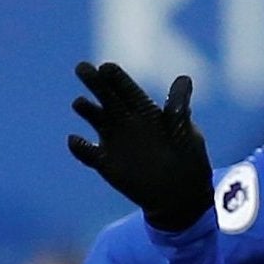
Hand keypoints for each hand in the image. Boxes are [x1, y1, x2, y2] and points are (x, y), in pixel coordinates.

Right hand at [67, 62, 213, 231]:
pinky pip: (87, 153)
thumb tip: (184, 79)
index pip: (126, 88)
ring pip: (94, 118)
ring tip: (81, 104)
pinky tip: (76, 141)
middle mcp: (125, 120)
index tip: (107, 67)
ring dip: (85, 109)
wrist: (181, 196)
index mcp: (144, 110)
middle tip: (83, 68)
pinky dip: (79, 147)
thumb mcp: (186, 133)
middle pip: (106, 96)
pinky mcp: (105, 162)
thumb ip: (178, 108)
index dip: (116, 77)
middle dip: (94, 82)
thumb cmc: (187, 160)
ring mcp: (113, 140)